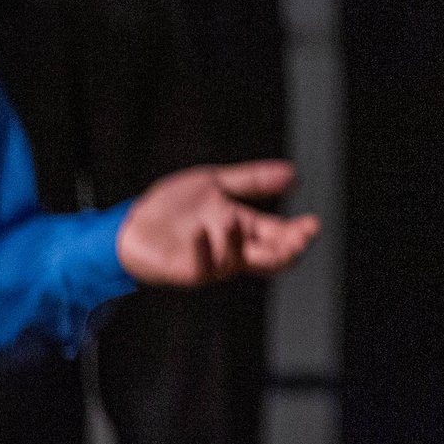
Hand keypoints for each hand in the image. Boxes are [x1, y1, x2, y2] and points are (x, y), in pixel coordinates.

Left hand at [116, 160, 318, 287]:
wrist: (131, 222)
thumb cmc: (171, 206)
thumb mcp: (214, 183)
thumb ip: (252, 180)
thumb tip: (293, 173)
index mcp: (243, 227)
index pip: (280, 235)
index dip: (299, 233)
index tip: (312, 224)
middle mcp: (232, 248)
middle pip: (272, 259)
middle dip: (289, 249)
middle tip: (299, 237)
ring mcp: (212, 262)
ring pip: (240, 262)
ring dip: (239, 242)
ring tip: (230, 221)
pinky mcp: (188, 271)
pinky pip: (203, 266)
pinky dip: (204, 249)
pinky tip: (203, 231)